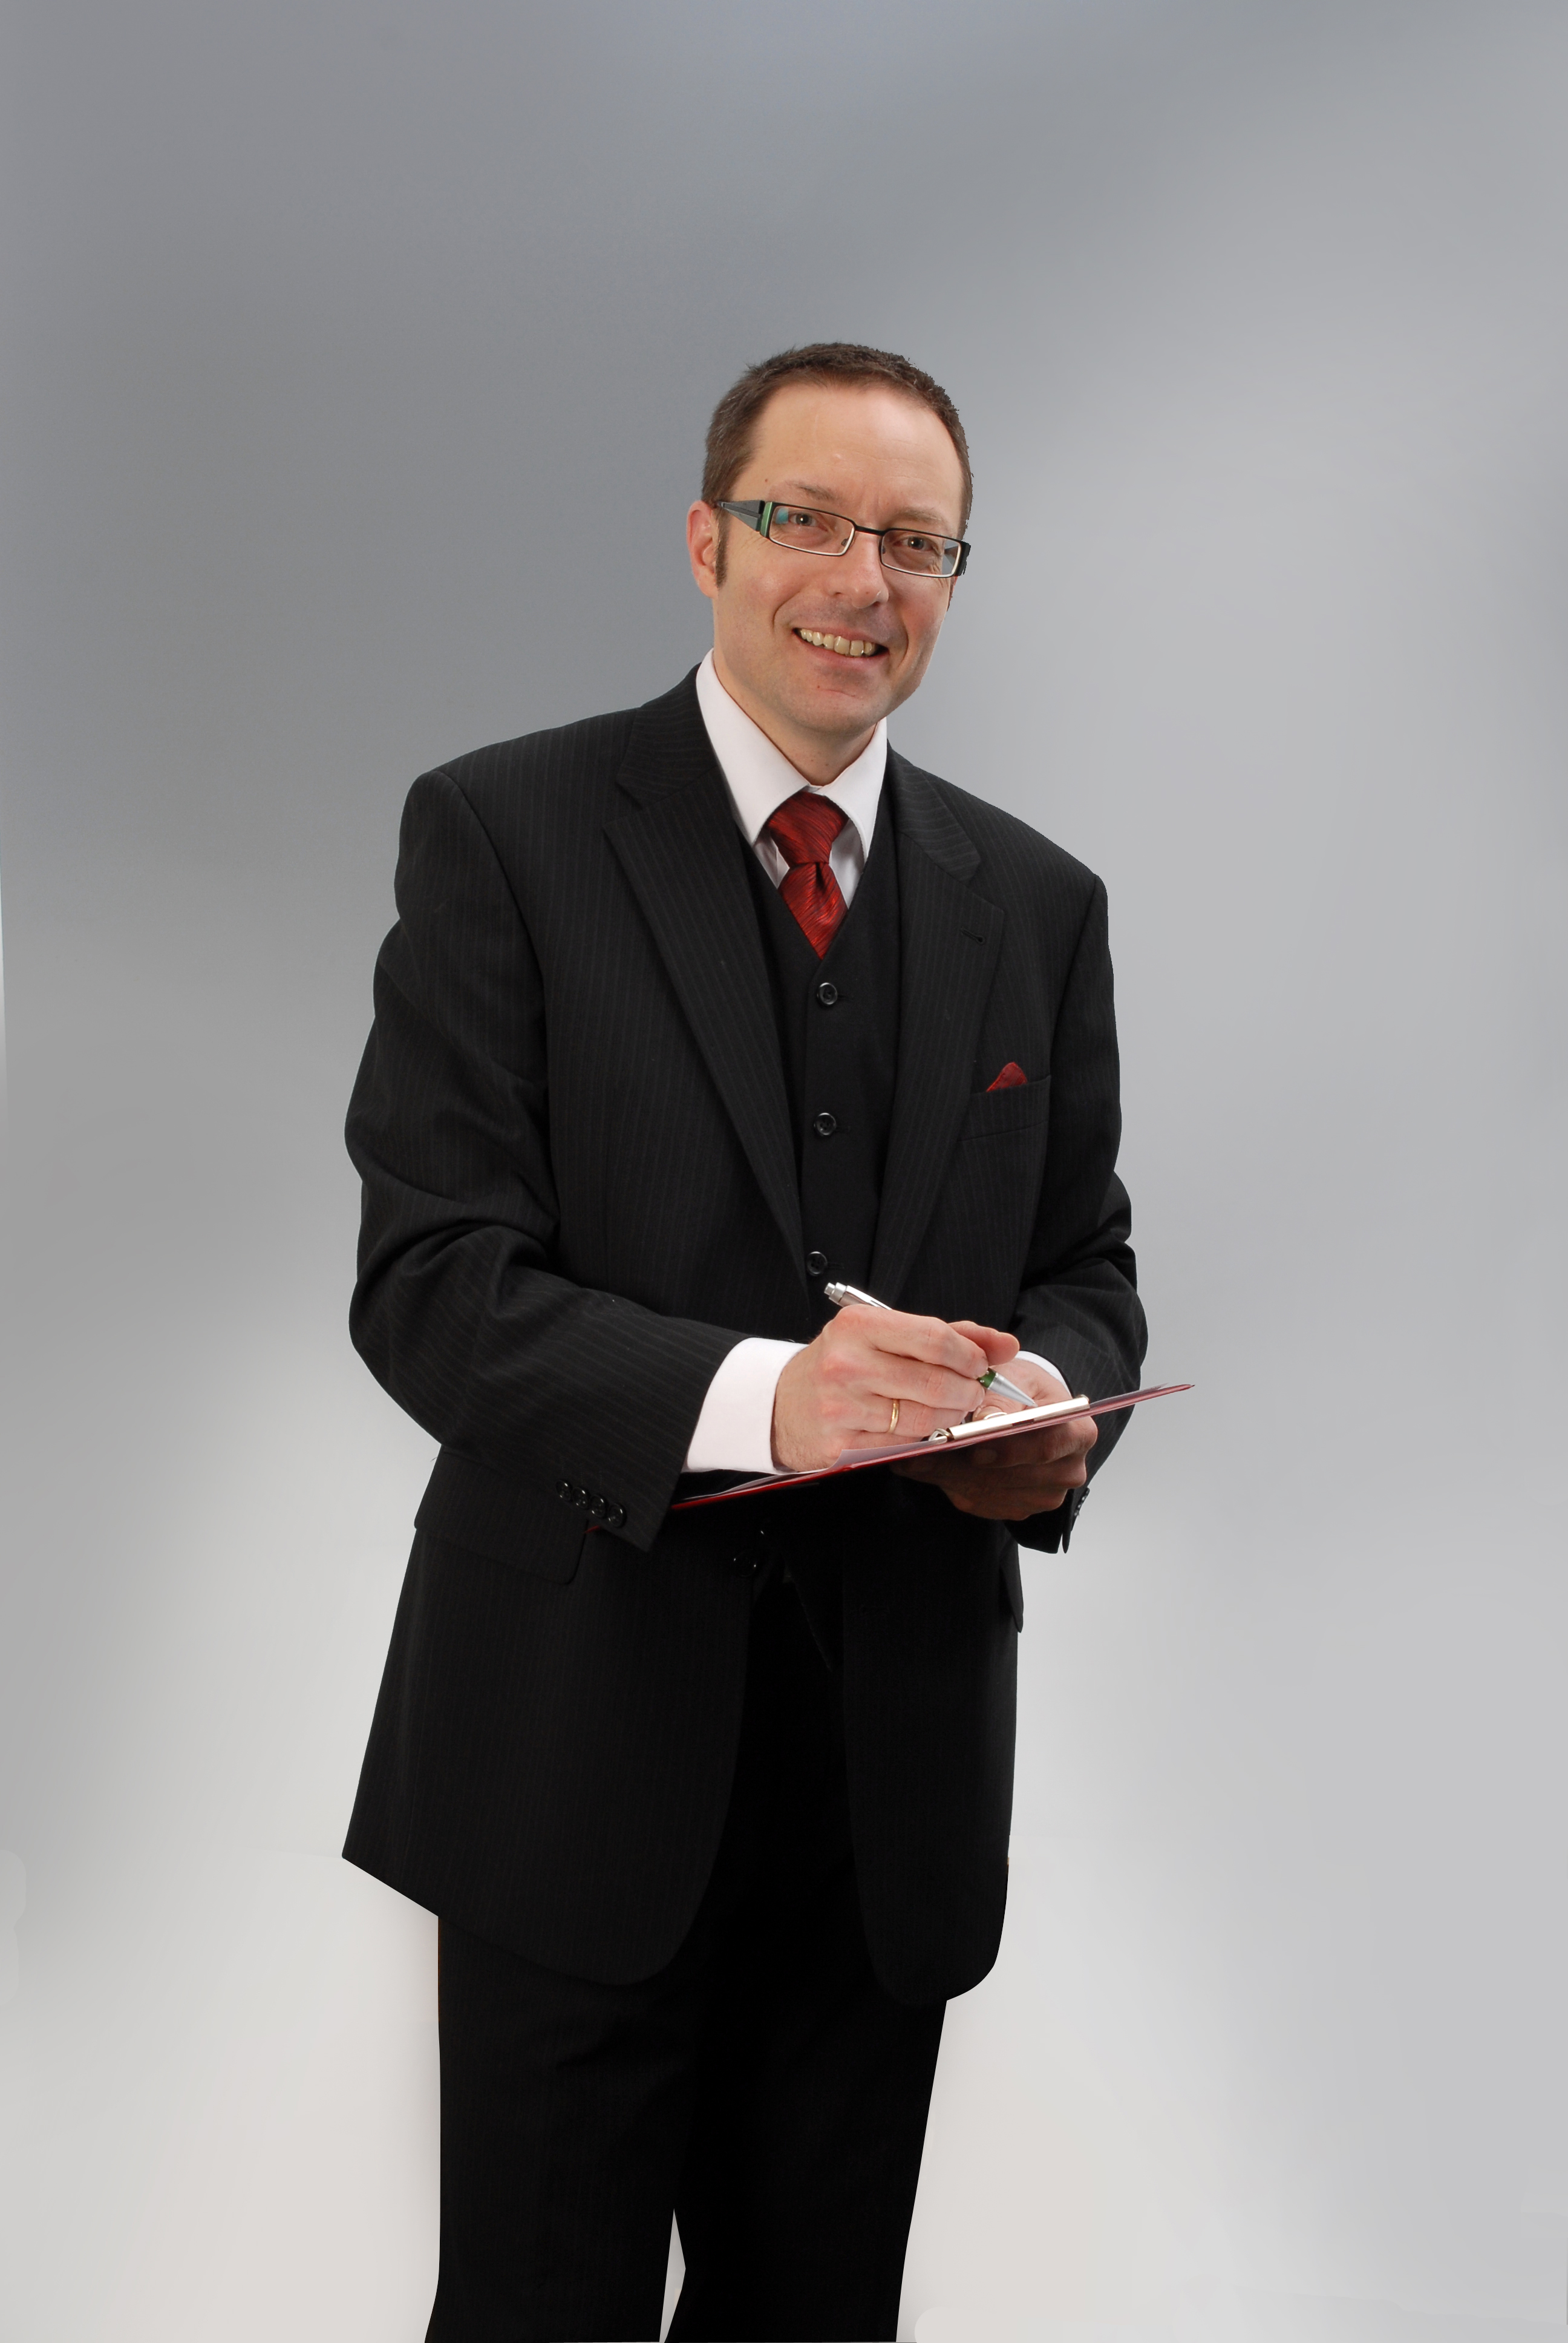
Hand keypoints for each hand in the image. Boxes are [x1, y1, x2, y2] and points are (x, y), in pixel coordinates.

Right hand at [770, 1309, 1020, 1473]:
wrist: (781, 1404)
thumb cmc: (841, 1364)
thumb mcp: (883, 1335)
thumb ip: (947, 1335)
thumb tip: (1005, 1344)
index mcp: (858, 1325)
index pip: (934, 1338)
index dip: (969, 1355)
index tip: (980, 1364)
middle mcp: (846, 1363)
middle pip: (934, 1381)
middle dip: (966, 1390)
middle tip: (972, 1392)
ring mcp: (841, 1406)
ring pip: (923, 1418)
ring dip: (949, 1417)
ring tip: (949, 1410)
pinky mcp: (840, 1443)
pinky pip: (903, 1444)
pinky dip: (921, 1438)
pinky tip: (918, 1427)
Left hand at [891, 1356, 1096, 1520]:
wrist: (1028, 1407)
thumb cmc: (1024, 1388)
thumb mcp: (1017, 1377)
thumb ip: (1002, 1396)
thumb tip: (985, 1419)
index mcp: (1078, 1433)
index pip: (1047, 1446)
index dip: (1010, 1449)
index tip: (974, 1447)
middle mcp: (1068, 1471)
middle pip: (1015, 1476)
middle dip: (967, 1464)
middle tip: (926, 1453)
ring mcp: (1043, 1496)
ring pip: (991, 1491)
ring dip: (952, 1476)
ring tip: (918, 1457)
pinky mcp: (1017, 1508)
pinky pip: (980, 1502)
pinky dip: (951, 1485)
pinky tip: (929, 1467)